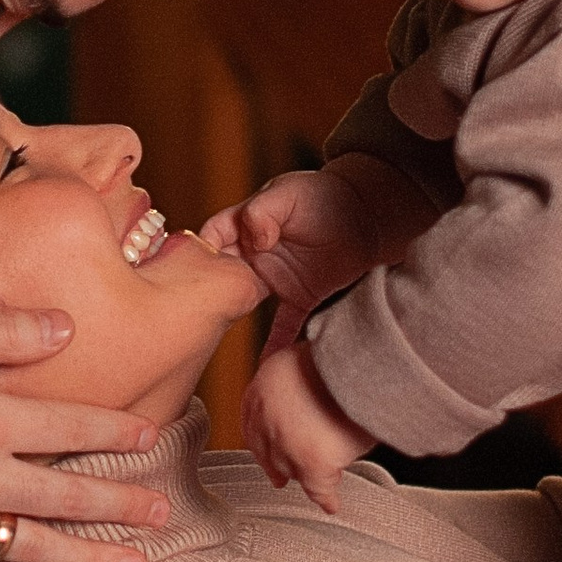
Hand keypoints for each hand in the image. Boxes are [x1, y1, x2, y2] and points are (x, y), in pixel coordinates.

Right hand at [201, 160, 432, 323]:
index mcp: (246, 224)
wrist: (370, 213)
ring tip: (214, 342)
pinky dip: (275, 345)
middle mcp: (254, 253)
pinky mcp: (300, 296)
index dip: (199, 252)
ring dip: (232, 320)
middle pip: (222, 275)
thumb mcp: (289, 194)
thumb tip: (252, 241)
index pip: (211, 238)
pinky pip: (283, 325)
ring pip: (244, 303)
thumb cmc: (326, 194)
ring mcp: (275, 277)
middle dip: (208, 293)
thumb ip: (263, 213)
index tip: (191, 271)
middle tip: (199, 314)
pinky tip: (266, 367)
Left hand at [241, 344, 375, 506]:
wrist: (367, 358)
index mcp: (264, 383)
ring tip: (320, 478)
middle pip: (269, 449)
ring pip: (292, 468)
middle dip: (277, 464)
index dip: (261, 440)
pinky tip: (332, 504)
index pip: (252, 421)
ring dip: (306, 474)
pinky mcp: (313, 461)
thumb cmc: (348, 352)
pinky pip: (319, 488)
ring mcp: (288, 441)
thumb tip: (305, 393)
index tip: (265, 452)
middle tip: (281, 478)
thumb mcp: (308, 357)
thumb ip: (296, 379)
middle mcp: (268, 414)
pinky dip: (328, 497)